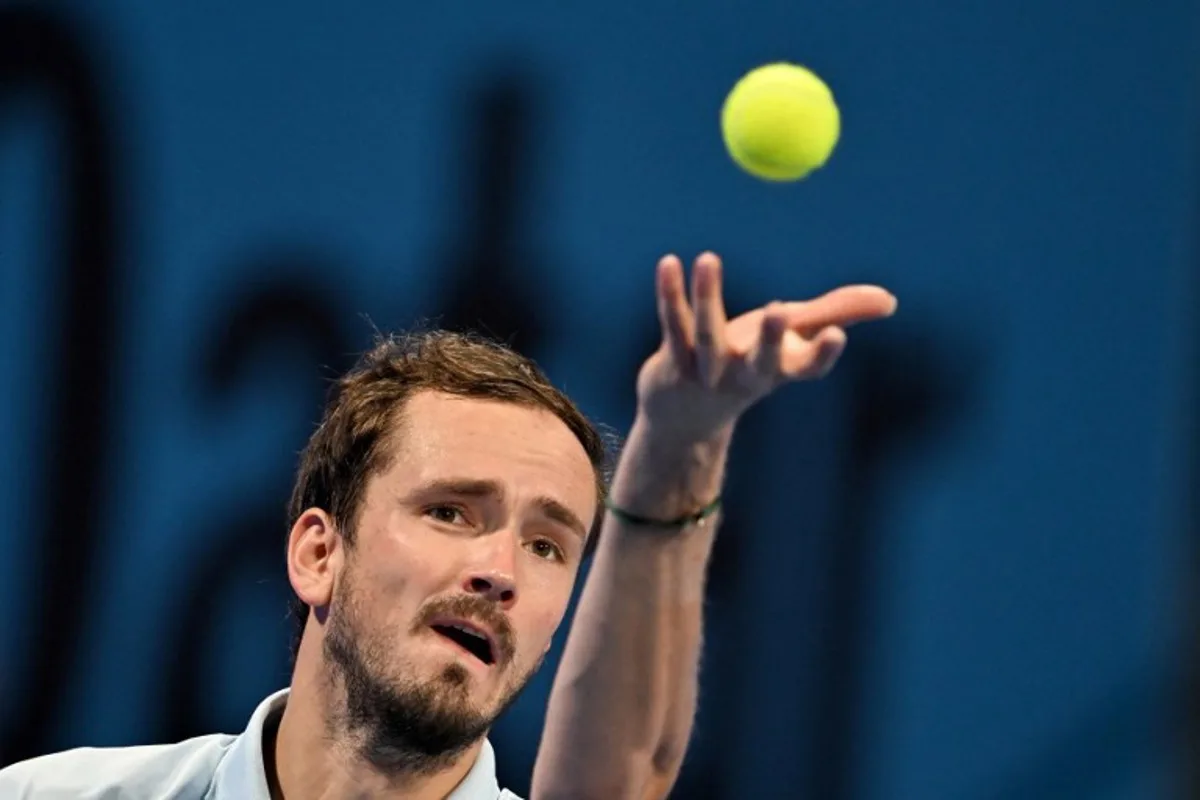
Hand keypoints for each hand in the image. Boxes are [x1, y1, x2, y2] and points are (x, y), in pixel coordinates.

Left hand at [636, 252, 896, 440]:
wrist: (685, 417)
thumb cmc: (748, 364)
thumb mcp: (794, 338)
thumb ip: (838, 314)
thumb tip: (890, 300)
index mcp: (779, 371)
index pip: (807, 368)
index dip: (822, 354)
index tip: (836, 336)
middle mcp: (745, 376)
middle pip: (759, 361)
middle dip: (771, 339)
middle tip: (779, 311)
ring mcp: (706, 372)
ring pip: (707, 335)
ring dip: (707, 297)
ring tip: (709, 257)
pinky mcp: (672, 362)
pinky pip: (673, 325)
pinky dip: (671, 294)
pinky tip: (669, 262)